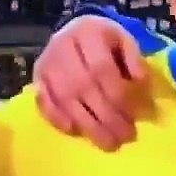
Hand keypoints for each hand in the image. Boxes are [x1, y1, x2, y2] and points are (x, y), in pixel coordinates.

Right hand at [33, 15, 145, 150]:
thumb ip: (134, 61)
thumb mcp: (125, 41)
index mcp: (87, 32)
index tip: (137, 115)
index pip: (101, 68)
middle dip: (106, 116)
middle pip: (83, 86)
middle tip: (126, 136)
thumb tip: (140, 85)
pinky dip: (58, 119)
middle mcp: (61, 46)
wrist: (74, 32)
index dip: (119, 94)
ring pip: (65, 99)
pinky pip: (44, 103)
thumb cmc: (105, 42)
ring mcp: (45, 64)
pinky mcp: (36, 79)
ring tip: (108, 143)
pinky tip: (76, 132)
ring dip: (87, 125)